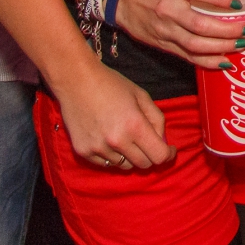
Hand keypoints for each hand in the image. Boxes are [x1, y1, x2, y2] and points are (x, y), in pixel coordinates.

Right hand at [51, 56, 174, 169]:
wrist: (75, 79)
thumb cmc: (111, 84)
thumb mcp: (141, 96)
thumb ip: (156, 120)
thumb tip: (162, 141)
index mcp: (135, 125)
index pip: (159, 156)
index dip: (168, 155)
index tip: (169, 149)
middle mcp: (117, 141)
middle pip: (143, 165)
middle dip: (149, 155)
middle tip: (145, 141)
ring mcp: (98, 148)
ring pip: (124, 165)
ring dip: (129, 155)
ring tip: (122, 135)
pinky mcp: (83, 152)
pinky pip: (105, 164)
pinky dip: (111, 155)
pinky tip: (105, 136)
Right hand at [111, 0, 244, 68]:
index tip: (237, 4)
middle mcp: (168, 10)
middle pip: (200, 25)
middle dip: (227, 30)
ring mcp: (165, 30)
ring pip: (195, 45)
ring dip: (221, 48)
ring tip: (240, 45)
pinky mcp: (163, 45)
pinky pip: (188, 56)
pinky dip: (208, 61)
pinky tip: (224, 61)